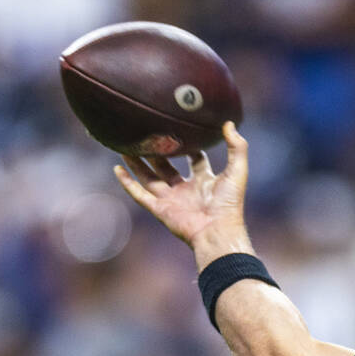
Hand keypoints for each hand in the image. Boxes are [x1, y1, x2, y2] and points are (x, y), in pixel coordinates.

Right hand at [114, 121, 251, 264]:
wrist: (218, 232)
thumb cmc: (229, 204)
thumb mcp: (237, 170)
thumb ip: (237, 147)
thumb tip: (229, 123)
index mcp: (205, 182)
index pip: (196, 160)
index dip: (190, 146)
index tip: (180, 129)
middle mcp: (186, 190)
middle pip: (167, 167)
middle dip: (157, 152)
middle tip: (146, 135)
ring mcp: (172, 200)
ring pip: (149, 178)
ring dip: (137, 163)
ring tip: (125, 146)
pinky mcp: (160, 209)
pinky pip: (140, 194)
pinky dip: (128, 183)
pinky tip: (117, 169)